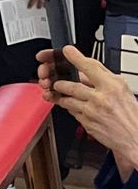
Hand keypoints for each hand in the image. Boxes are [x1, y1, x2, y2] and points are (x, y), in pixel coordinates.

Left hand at [36, 47, 137, 166]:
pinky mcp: (87, 123)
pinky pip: (72, 112)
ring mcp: (92, 111)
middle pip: (72, 85)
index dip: (76, 58)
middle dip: (61, 84)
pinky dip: (71, 109)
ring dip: (63, 97)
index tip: (67, 51)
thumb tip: (86, 72)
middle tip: (58, 82)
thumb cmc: (132, 115)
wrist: (136, 137)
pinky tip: (74, 107)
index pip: (90, 67)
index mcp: (113, 86)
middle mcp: (101, 97)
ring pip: (68, 100)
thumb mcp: (123, 90)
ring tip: (63, 95)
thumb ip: (104, 80)